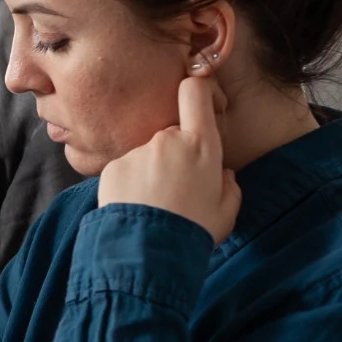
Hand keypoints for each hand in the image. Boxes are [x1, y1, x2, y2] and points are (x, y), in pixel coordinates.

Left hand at [98, 73, 241, 243]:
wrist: (150, 252)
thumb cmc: (195, 230)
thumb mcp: (226, 210)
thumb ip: (228, 184)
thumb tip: (222, 173)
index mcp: (200, 145)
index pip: (194, 93)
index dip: (196, 89)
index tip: (197, 99)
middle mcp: (167, 140)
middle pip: (172, 135)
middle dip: (174, 155)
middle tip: (176, 189)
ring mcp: (137, 153)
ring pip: (147, 156)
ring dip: (150, 173)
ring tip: (154, 205)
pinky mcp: (113, 167)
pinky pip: (126, 170)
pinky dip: (130, 184)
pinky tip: (136, 208)